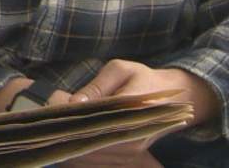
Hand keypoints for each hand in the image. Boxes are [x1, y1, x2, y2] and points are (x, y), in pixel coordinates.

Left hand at [59, 59, 218, 166]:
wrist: (174, 99)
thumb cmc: (142, 78)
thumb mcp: (120, 70)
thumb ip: (97, 85)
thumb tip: (75, 102)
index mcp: (132, 110)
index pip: (94, 119)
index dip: (71, 114)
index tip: (55, 103)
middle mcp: (132, 136)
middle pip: (89, 141)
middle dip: (68, 128)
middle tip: (55, 111)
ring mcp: (130, 150)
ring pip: (91, 154)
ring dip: (72, 139)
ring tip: (63, 118)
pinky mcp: (127, 156)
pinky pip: (97, 158)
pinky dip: (82, 146)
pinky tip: (74, 130)